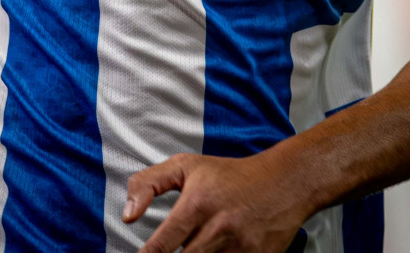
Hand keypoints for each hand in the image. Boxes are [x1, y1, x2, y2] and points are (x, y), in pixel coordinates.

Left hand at [125, 150, 307, 252]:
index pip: (163, 243)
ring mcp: (240, 248)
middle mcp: (218, 228)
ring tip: (193, 249)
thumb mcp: (185, 166)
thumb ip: (148, 183)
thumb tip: (127, 216)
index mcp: (197, 203)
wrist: (282, 183)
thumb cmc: (227, 175)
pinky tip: (211, 252)